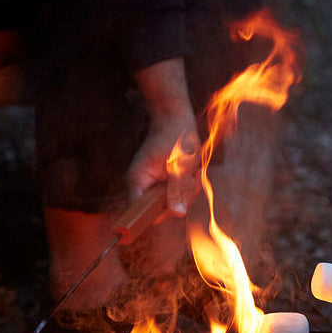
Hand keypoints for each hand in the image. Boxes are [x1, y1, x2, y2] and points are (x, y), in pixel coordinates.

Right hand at [129, 58, 200, 215]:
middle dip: (180, 200)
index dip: (155, 215)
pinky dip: (186, 188)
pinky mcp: (163, 182)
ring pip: (171, 203)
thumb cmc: (175, 136)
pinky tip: (193, 173)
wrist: (175, 117)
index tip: (174, 207)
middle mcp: (142, 185)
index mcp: (138, 180)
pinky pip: (175, 194)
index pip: (138, 211)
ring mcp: (153, 184)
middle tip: (191, 181)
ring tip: (193, 173)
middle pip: (160, 210)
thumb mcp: (180, 164)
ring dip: (186, 193)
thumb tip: (177, 214)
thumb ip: (177, 189)